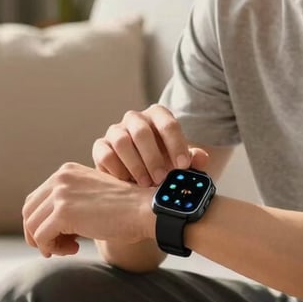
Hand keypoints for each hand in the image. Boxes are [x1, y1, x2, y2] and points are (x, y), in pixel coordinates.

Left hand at [22, 162, 153, 257]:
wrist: (144, 210)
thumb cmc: (125, 209)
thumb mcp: (91, 196)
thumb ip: (69, 202)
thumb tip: (42, 229)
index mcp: (66, 171)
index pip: (36, 199)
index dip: (42, 222)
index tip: (61, 235)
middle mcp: (60, 178)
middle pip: (29, 212)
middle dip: (39, 233)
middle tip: (59, 246)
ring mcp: (61, 194)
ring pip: (33, 226)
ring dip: (47, 243)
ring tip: (69, 248)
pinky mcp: (63, 212)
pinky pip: (42, 237)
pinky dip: (52, 248)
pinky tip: (74, 249)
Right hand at [91, 104, 209, 185]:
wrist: (141, 179)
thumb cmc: (166, 166)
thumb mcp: (181, 164)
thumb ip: (193, 160)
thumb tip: (202, 158)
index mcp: (158, 117)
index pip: (168, 123)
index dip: (176, 144)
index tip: (183, 166)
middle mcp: (135, 119)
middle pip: (142, 131)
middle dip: (153, 157)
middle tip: (162, 179)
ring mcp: (116, 131)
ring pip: (122, 141)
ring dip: (136, 165)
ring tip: (146, 184)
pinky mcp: (101, 146)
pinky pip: (106, 153)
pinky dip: (117, 170)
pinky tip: (128, 183)